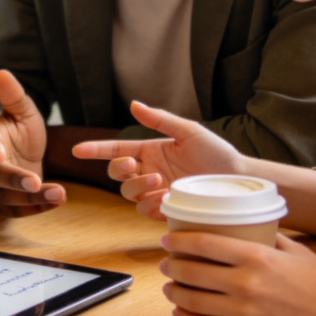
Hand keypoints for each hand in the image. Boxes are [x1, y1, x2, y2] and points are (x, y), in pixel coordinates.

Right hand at [0, 69, 64, 215]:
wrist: (20, 150)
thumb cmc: (19, 128)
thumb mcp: (23, 110)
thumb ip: (13, 96)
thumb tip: (1, 72)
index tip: (0, 154)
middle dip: (15, 181)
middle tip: (36, 182)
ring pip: (4, 198)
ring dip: (31, 199)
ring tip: (59, 194)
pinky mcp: (2, 202)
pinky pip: (13, 211)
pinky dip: (34, 210)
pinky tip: (55, 203)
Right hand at [72, 100, 243, 217]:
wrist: (238, 182)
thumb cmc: (217, 153)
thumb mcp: (189, 132)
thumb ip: (160, 120)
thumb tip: (134, 104)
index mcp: (150, 151)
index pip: (115, 150)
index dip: (95, 150)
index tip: (77, 150)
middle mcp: (149, 171)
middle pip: (117, 174)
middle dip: (121, 171)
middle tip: (139, 168)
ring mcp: (156, 191)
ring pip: (128, 194)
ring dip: (137, 188)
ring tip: (160, 182)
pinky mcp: (164, 210)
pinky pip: (144, 211)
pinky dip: (148, 205)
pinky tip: (163, 199)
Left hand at [158, 230, 315, 315]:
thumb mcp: (293, 249)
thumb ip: (265, 237)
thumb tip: (242, 224)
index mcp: (255, 256)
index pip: (203, 244)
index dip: (178, 242)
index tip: (166, 240)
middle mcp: (245, 283)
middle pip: (192, 272)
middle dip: (171, 268)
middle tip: (165, 265)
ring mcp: (245, 311)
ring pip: (194, 301)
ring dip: (174, 293)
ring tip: (169, 288)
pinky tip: (180, 313)